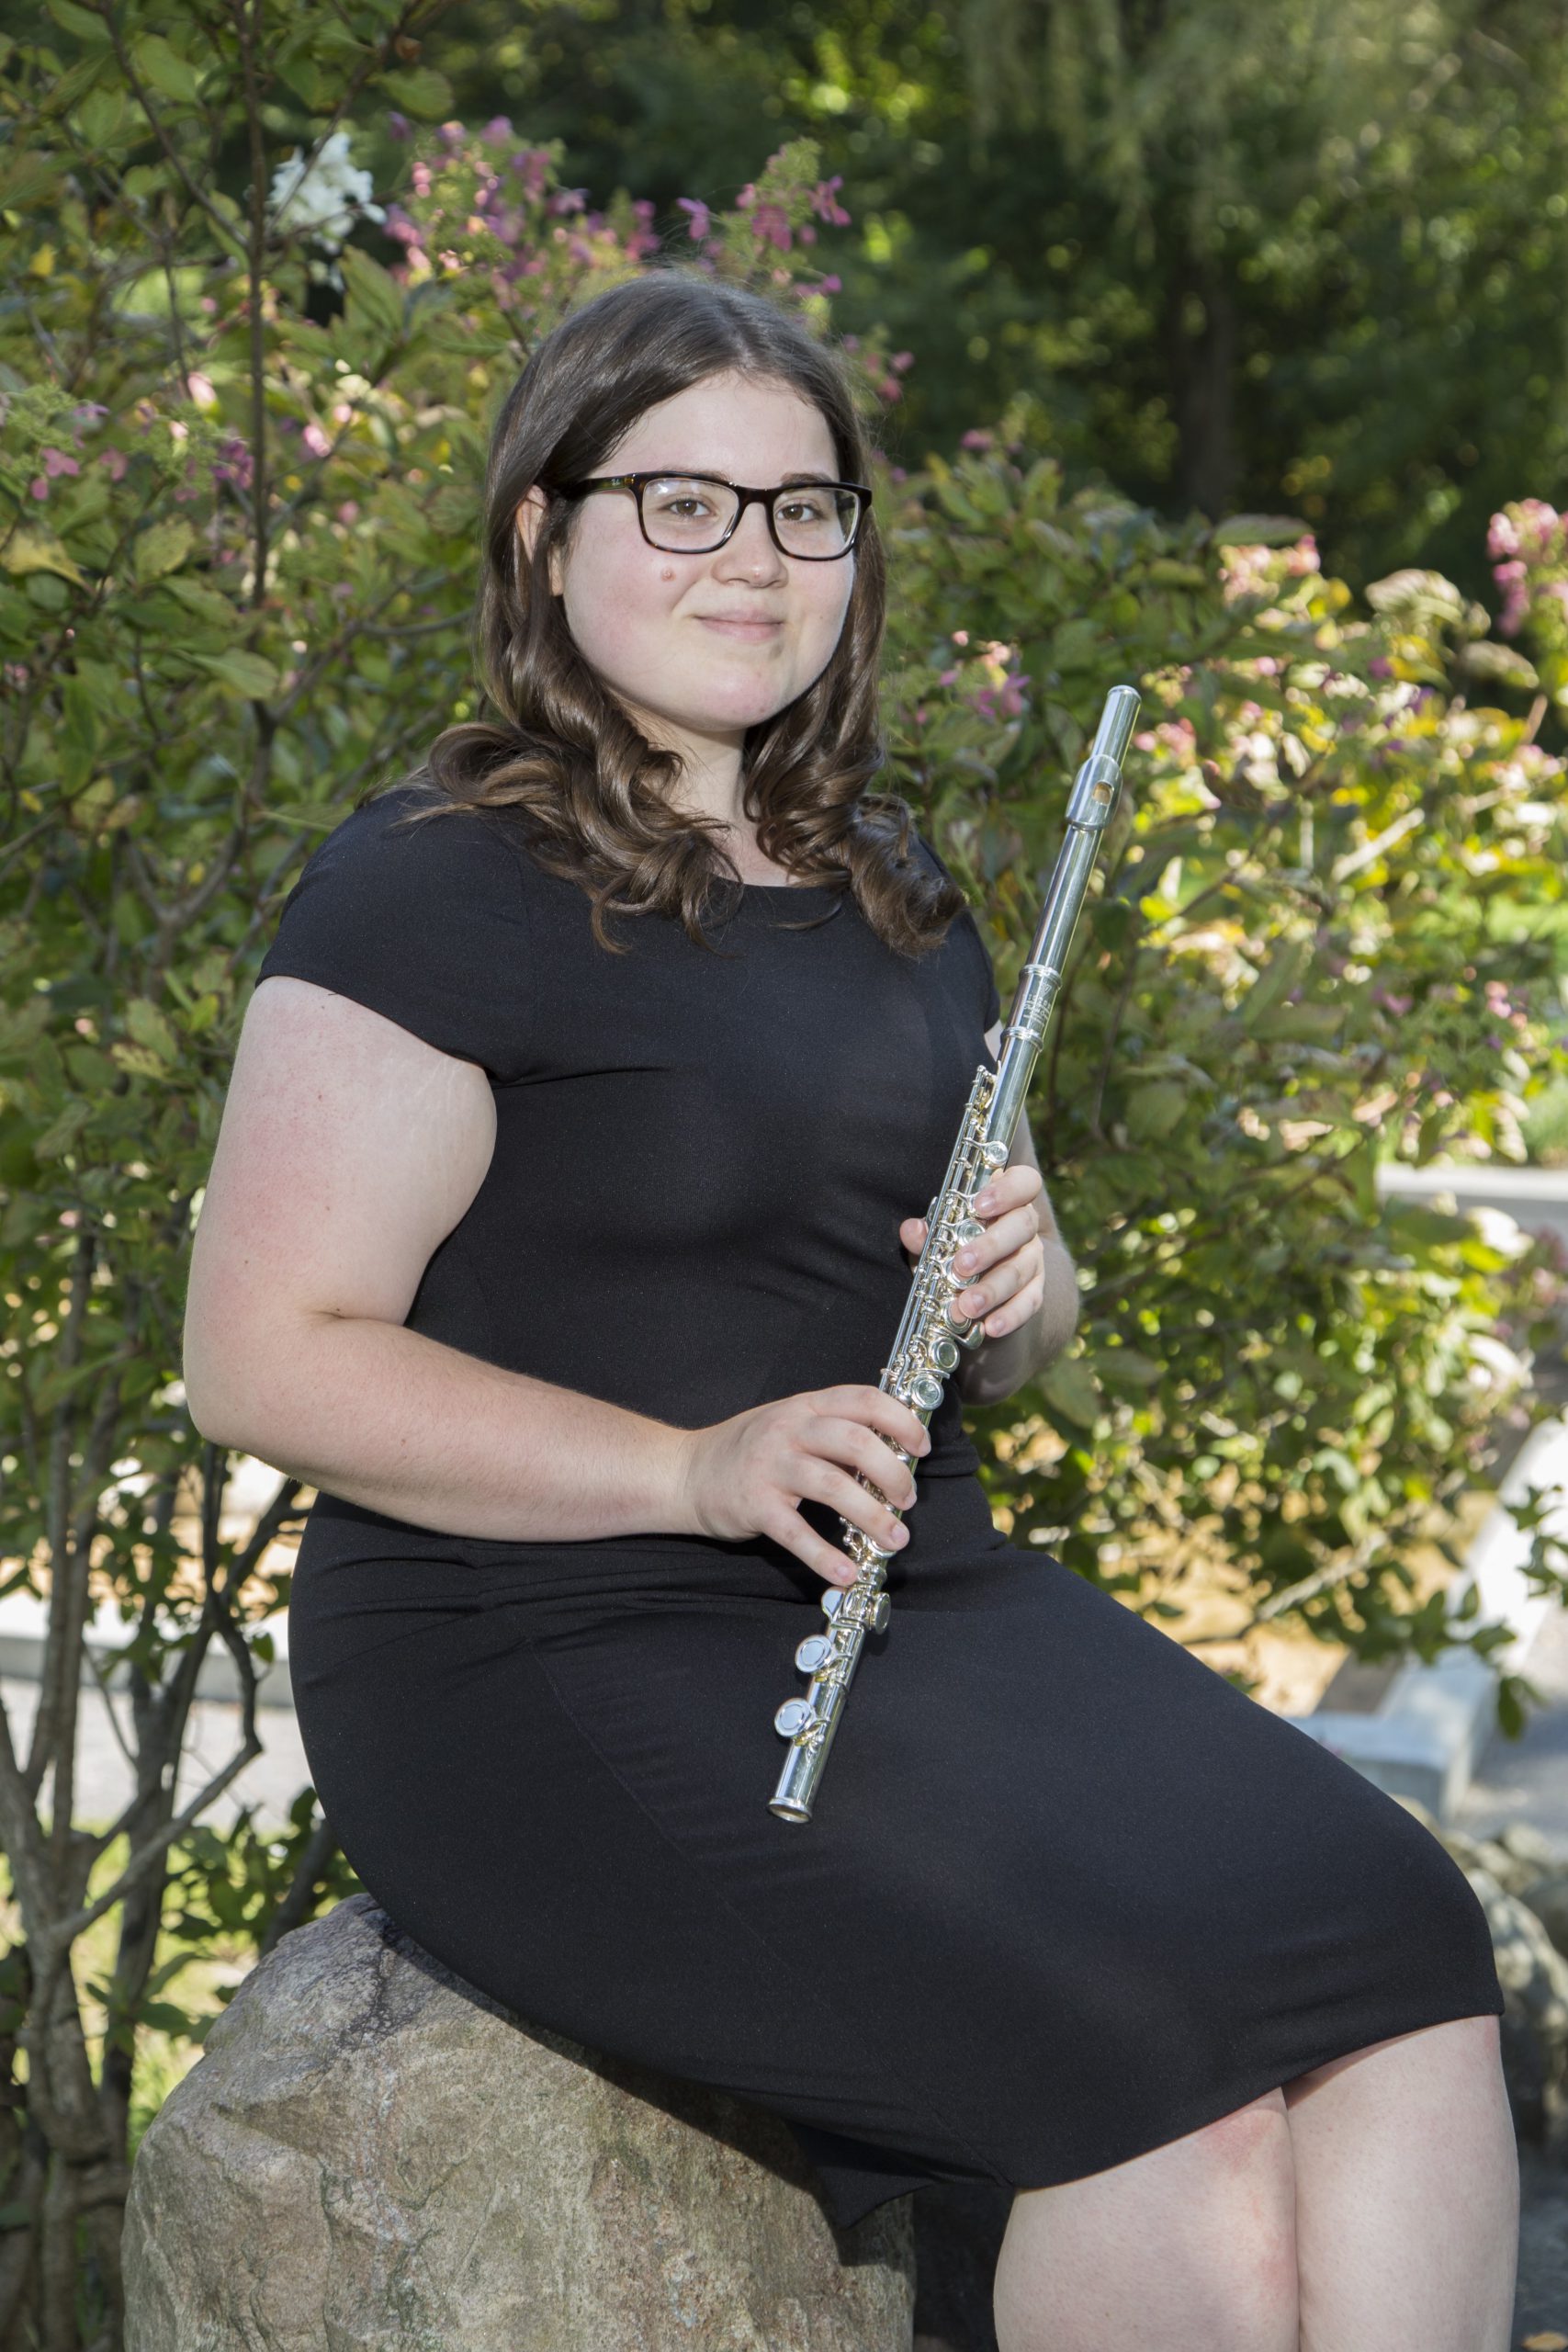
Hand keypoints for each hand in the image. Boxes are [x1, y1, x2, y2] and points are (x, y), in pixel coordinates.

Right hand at [673, 1384, 930, 1588]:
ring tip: (893, 1539)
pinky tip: (846, 1572)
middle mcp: (788, 1430)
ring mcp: (770, 1467)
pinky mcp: (754, 1505)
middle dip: (894, 1474)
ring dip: (872, 1516)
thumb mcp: (789, 1426)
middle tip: (908, 1501)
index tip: (921, 1446)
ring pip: (834, 1486)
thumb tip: (890, 1458)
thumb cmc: (747, 1451)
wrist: (685, 1473)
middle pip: (856, 1442)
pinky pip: (797, 1533)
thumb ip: (832, 1433)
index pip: (863, 1399)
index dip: (901, 1420)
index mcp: (805, 1407)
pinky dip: (825, 1556)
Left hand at [899, 1161, 1046, 1339]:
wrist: (982, 1280)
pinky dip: (1010, 1316)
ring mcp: (1033, 1258)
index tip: (980, 1206)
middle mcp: (1025, 1226)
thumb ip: (929, 1233)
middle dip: (991, 1246)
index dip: (1007, 1190)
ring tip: (967, 1306)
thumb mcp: (940, 1236)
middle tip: (962, 1265)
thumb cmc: (957, 1245)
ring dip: (993, 1289)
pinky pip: (1030, 1302)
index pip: (1024, 1182)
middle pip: (1023, 1225)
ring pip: (1022, 1269)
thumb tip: (912, 1230)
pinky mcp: (1035, 1290)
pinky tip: (991, 1326)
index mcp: (1007, 1200)